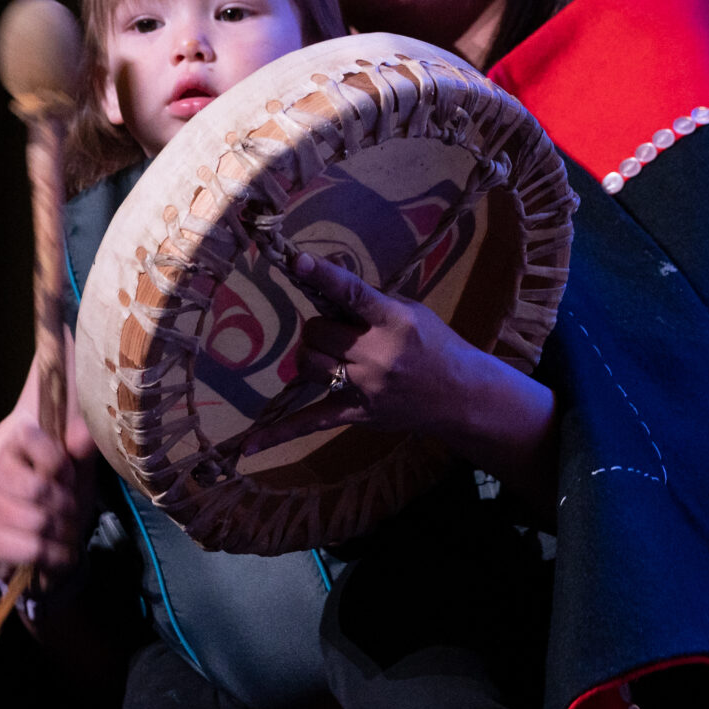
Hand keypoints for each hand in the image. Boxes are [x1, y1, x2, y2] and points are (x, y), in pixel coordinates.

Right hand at [0, 404, 97, 592]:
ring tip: (64, 532)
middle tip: (70, 511)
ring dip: (63, 532)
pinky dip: (55, 555)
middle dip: (66, 505)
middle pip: (38, 488)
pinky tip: (57, 552)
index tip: (68, 477)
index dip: (59, 462)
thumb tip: (87, 432)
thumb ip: (84, 445)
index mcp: (13, 448)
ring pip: (38, 521)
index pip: (30, 439)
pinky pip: (32, 549)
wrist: (48, 543)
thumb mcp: (79, 468)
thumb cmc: (61, 498)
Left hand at [241, 252, 556, 513]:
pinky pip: (310, 422)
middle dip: (321, 328)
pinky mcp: (356, 413)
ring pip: (309, 364)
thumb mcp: (410, 311)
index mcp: (393, 321)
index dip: (323, 276)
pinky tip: (248, 447)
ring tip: (332, 356)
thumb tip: (325, 284)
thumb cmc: (434, 344)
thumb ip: (369, 302)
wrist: (460, 395)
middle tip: (338, 331)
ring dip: (312, 356)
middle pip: (318, 332)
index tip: (296, 260)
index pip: (352, 294)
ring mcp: (364, 387)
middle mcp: (377, 354)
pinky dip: (279, 433)